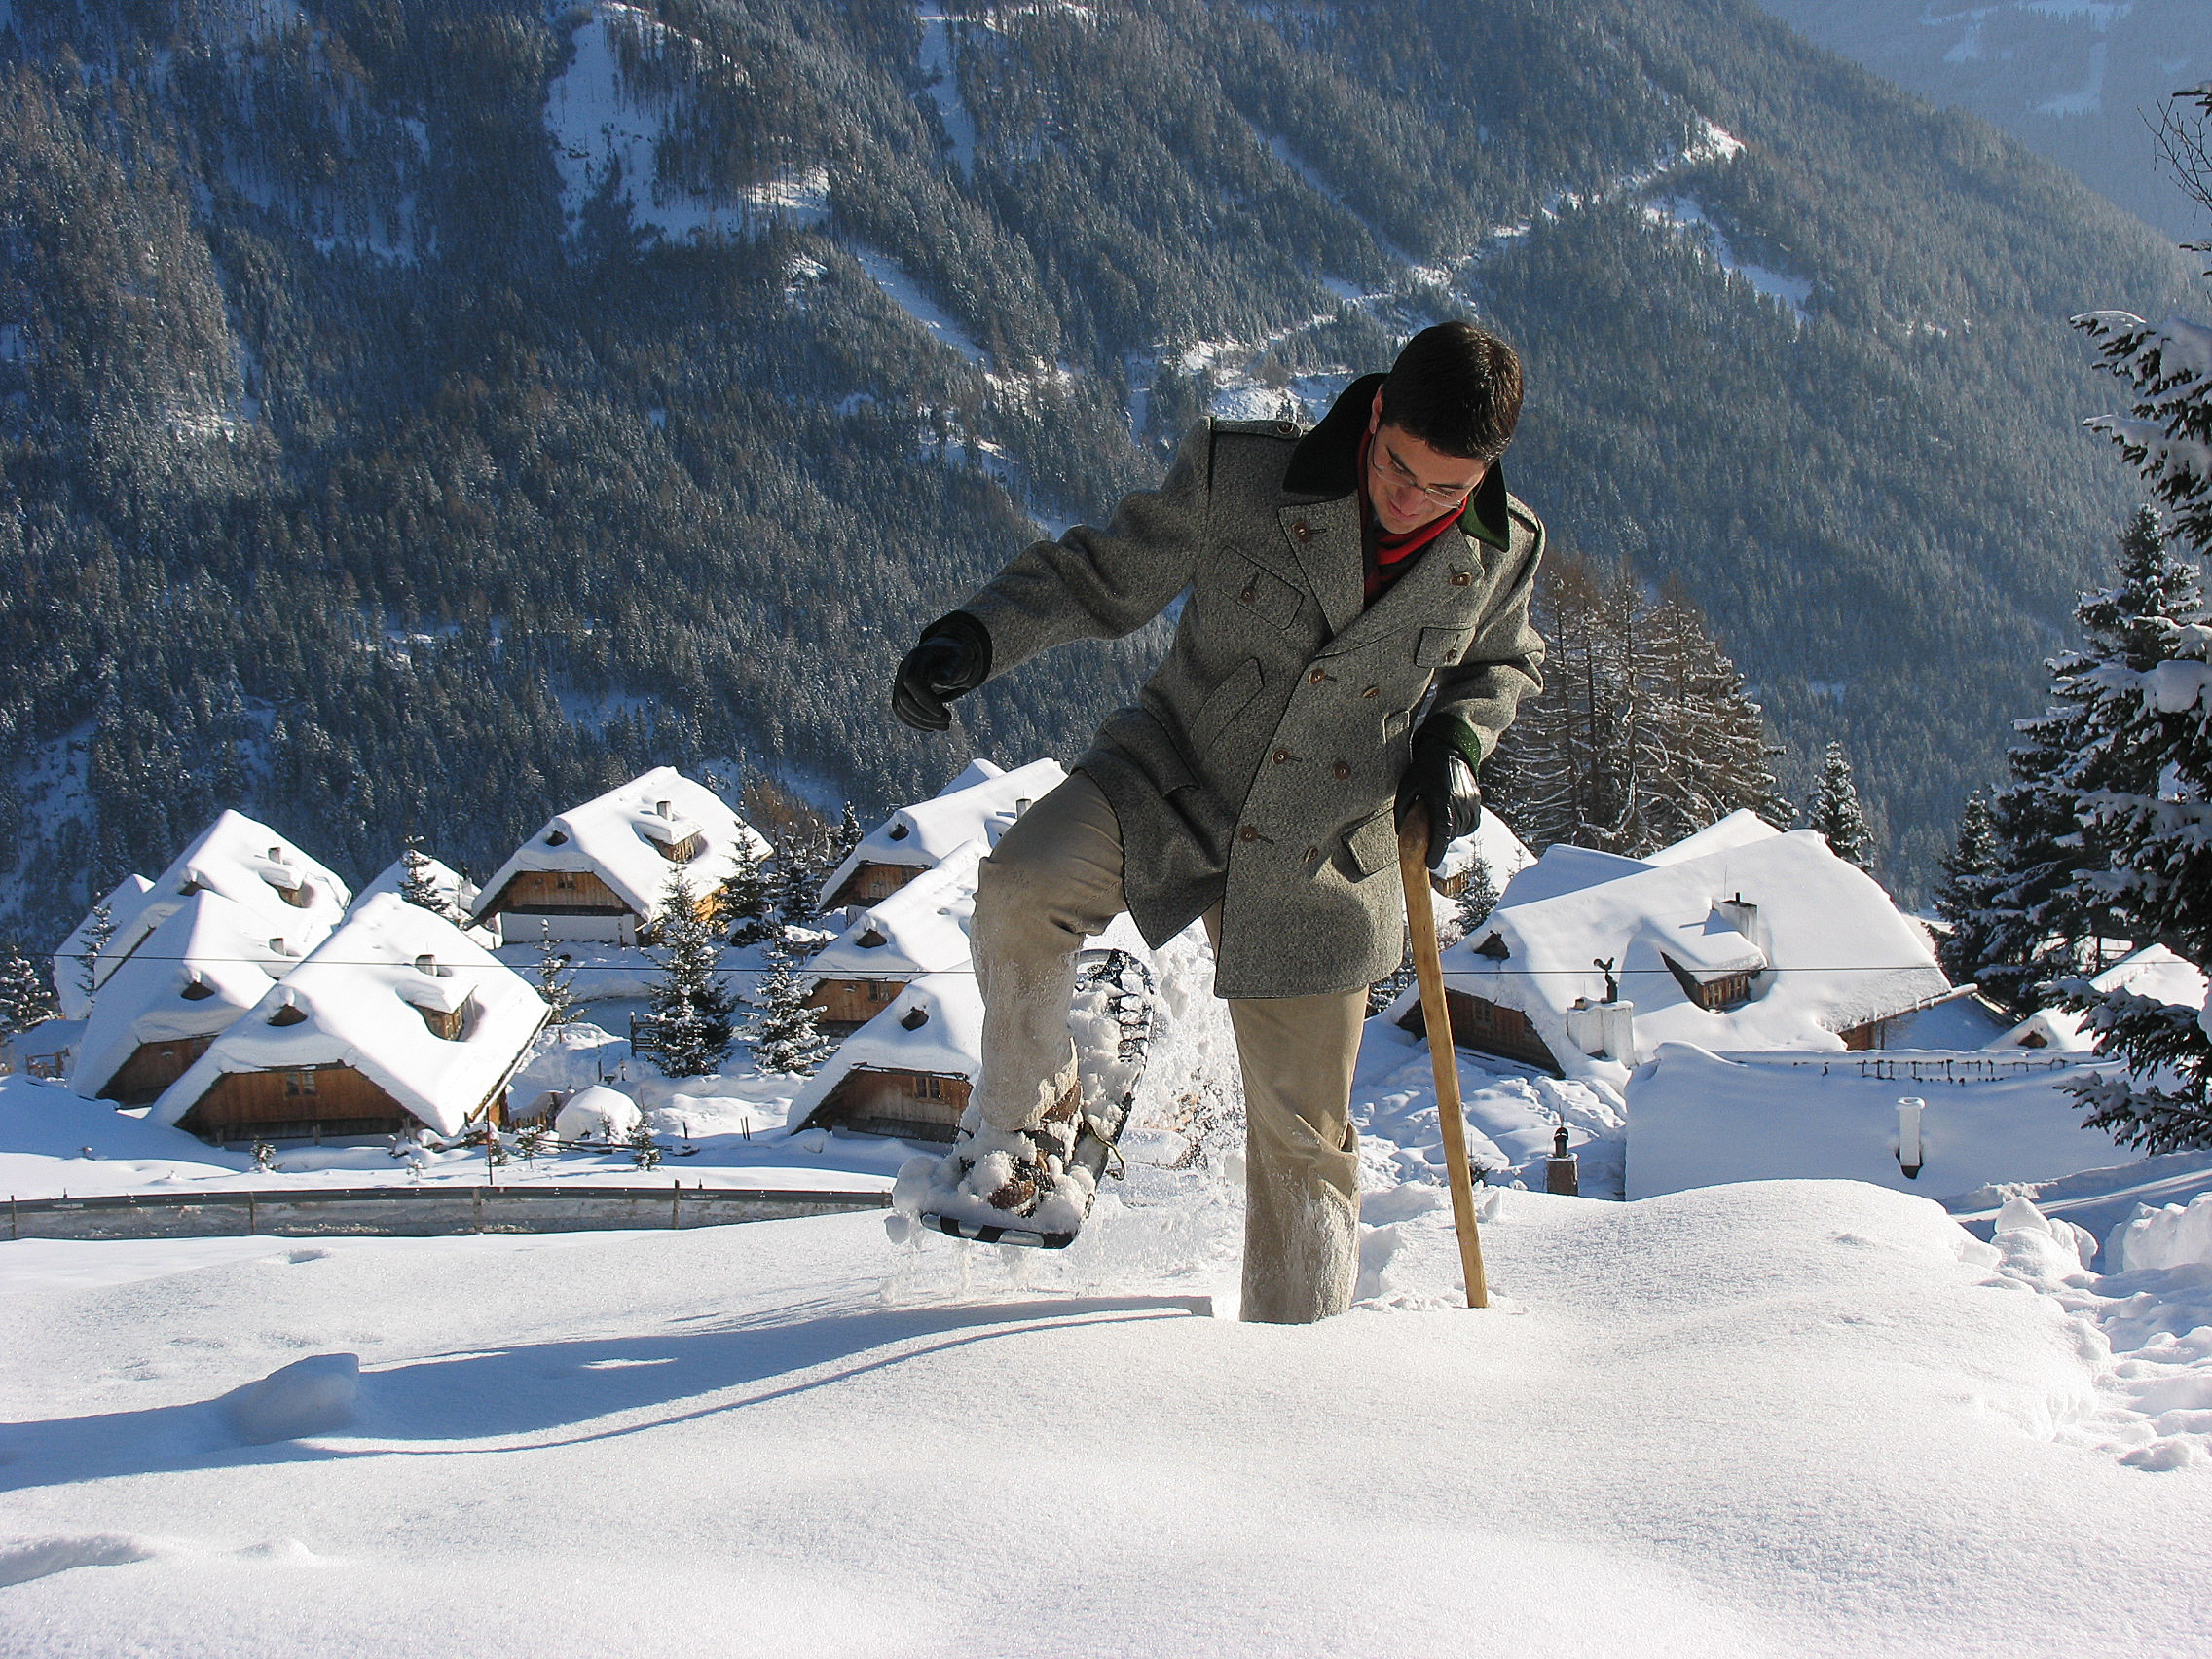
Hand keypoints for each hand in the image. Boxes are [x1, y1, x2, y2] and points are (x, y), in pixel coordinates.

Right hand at [891, 617, 989, 731]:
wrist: (948, 656)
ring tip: (945, 726)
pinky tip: (932, 727)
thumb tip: (941, 681)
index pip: (912, 680)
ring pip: (901, 707)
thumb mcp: (962, 658)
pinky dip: (915, 722)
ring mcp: (900, 681)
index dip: (925, 699)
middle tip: (948, 721)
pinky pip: (901, 712)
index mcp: (918, 657)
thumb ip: (954, 668)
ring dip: (922, 721)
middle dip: (925, 714)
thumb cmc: (957, 657)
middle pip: (904, 697)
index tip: (944, 713)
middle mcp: (904, 668)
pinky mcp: (901, 693)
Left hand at [1394, 725, 1482, 869]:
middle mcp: (1459, 801)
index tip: (1430, 863)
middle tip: (1428, 844)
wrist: (1447, 749)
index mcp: (1441, 799)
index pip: (1442, 832)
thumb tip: (1402, 835)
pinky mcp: (1477, 798)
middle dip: (1440, 842)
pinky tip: (1452, 822)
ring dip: (1451, 834)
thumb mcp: (1406, 787)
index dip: (1437, 851)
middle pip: (1452, 833)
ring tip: (1439, 827)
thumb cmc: (1423, 768)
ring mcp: (1471, 800)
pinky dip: (1463, 827)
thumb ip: (1403, 812)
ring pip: (1462, 829)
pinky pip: (1472, 822)